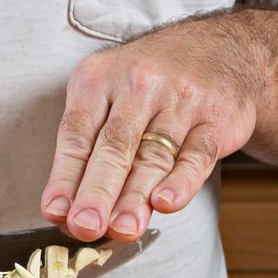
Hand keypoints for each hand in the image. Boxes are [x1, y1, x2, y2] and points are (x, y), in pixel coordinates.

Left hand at [40, 18, 261, 241]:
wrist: (222, 49)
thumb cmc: (151, 84)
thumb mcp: (108, 96)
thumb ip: (88, 150)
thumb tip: (65, 209)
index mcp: (100, 79)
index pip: (77, 134)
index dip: (65, 176)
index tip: (56, 211)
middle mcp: (139, 85)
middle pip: (114, 146)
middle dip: (97, 191)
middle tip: (85, 226)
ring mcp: (181, 101)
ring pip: (154, 155)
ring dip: (136, 197)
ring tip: (122, 228)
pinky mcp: (216, 118)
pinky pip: (196, 154)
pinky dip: (181, 181)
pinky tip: (165, 203)